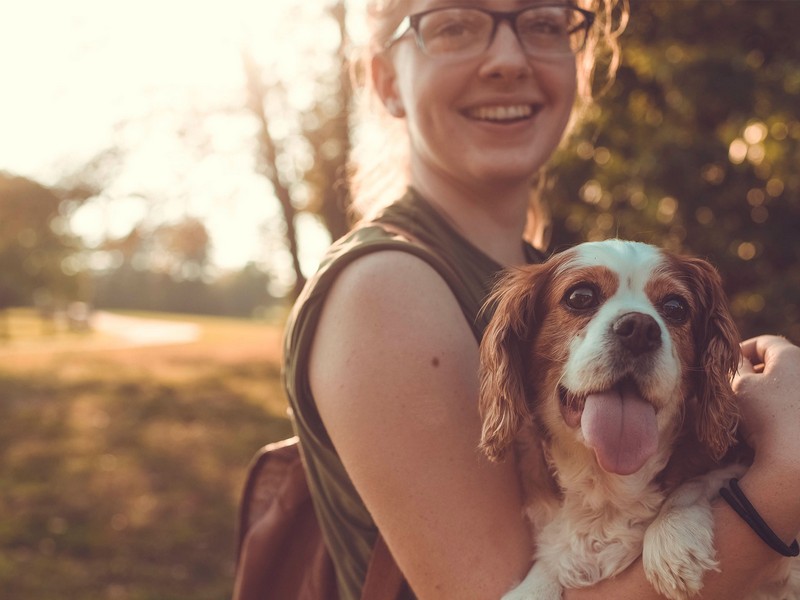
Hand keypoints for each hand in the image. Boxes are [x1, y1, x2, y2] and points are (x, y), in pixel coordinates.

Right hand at [733, 335, 799, 465]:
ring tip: (746, 410)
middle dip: (753, 373)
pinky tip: (763, 426)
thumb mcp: (740, 386)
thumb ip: (737, 367)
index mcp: (791, 355)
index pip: (764, 342)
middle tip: (734, 388)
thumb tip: (739, 360)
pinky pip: (791, 404)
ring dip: (764, 393)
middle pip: (776, 364)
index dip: (742, 350)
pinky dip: (777, 409)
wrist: (795, 459)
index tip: (728, 365)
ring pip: (783, 386)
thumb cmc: (766, 415)